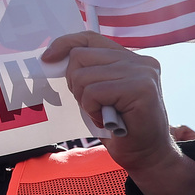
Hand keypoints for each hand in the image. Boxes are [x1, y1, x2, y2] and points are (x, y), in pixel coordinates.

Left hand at [43, 32, 194, 194]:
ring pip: (84, 76)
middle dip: (74, 83)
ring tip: (102, 114)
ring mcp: (142, 72)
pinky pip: (93, 92)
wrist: (147, 156)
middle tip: (90, 104)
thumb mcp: (99, 94)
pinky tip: (107, 120)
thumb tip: (52, 58)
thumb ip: (88, 73)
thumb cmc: (119, 128)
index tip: (47, 58)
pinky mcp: (141, 88)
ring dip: (84, 100)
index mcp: (129, 58)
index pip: (90, 38)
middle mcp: (139, 60)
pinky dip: (92, 109)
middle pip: (80, 56)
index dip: (65, 44)